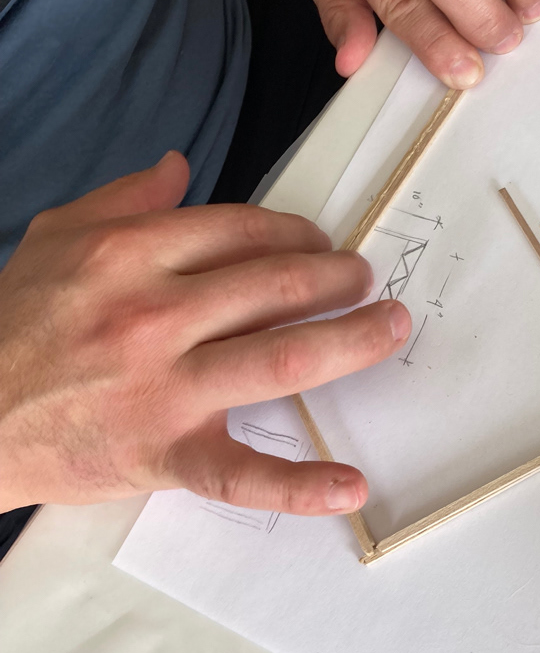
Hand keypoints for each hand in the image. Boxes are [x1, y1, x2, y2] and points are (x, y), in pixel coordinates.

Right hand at [0, 153, 409, 514]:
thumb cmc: (15, 323)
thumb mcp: (56, 236)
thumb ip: (124, 197)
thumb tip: (182, 166)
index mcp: (131, 253)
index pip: (244, 230)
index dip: (298, 233)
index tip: (320, 244)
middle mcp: (155, 313)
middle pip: (278, 283)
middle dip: (338, 276)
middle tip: (365, 280)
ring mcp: (164, 387)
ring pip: (282, 355)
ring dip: (352, 339)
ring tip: (389, 328)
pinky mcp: (163, 455)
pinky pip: (242, 473)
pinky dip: (301, 485)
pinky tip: (351, 486)